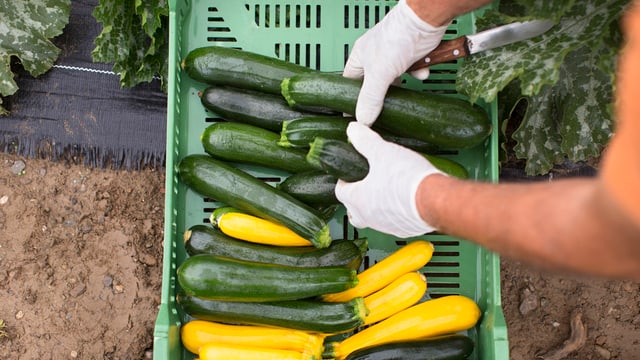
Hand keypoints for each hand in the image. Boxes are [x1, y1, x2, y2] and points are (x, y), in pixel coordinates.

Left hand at [335, 122, 443, 237]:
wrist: (435, 199)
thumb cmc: (406, 178)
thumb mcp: (381, 151)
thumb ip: (364, 140)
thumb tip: (353, 130)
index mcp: (357, 200)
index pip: (340, 191)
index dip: (346, 178)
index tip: (354, 170)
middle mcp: (369, 218)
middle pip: (354, 210)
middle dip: (358, 197)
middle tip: (368, 182)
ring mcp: (387, 227)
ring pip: (374, 218)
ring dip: (377, 205)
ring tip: (388, 188)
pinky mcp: (405, 230)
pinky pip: (394, 222)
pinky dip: (396, 212)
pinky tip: (406, 198)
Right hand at [343, 0, 448, 125]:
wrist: (425, 20)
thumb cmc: (397, 37)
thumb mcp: (379, 73)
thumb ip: (370, 98)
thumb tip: (363, 120)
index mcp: (359, 57)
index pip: (349, 83)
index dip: (352, 99)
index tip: (356, 115)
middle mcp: (374, 56)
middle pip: (372, 84)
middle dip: (381, 94)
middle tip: (383, 107)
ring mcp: (393, 55)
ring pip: (394, 79)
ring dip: (403, 83)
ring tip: (405, 83)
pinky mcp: (410, 55)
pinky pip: (411, 72)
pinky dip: (418, 73)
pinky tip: (421, 71)